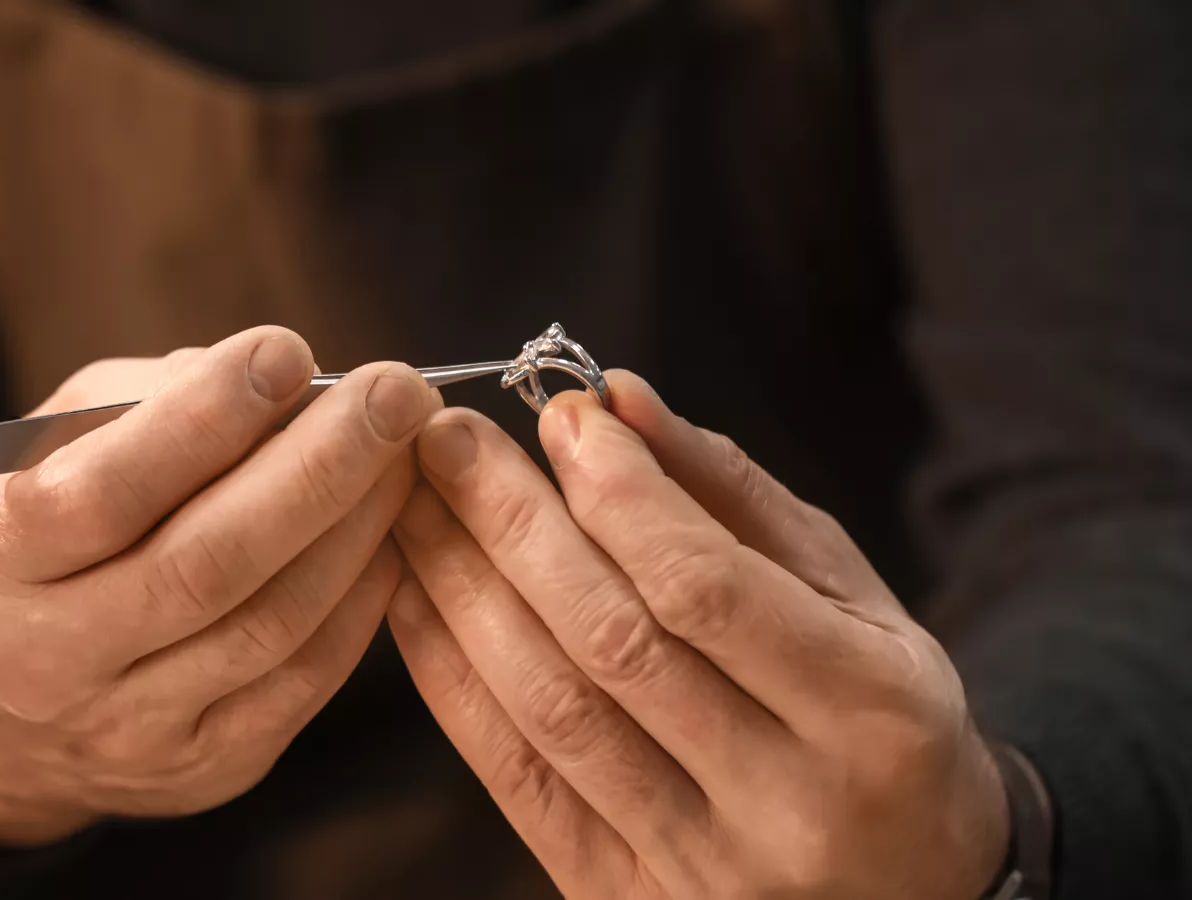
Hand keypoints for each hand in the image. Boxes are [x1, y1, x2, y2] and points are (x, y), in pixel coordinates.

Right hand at [0, 327, 437, 845]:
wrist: (4, 711)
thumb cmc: (42, 533)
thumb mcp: (42, 450)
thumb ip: (145, 404)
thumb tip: (282, 380)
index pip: (98, 491)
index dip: (201, 419)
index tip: (285, 351)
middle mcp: (47, 661)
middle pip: (204, 566)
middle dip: (317, 468)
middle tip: (394, 393)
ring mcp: (131, 730)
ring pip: (270, 626)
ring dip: (357, 527)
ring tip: (407, 453)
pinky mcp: (206, 767)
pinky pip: (307, 679)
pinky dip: (361, 597)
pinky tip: (390, 533)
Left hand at [388, 371, 1008, 898]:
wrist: (905, 891)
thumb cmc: (881, 721)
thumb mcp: (853, 599)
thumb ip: (736, 498)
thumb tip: (621, 402)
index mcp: (869, 714)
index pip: (704, 586)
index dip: (616, 494)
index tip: (557, 417)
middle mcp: (785, 805)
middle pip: (610, 641)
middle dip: (510, 523)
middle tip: (444, 438)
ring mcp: (702, 870)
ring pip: (550, 710)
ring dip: (462, 590)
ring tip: (411, 501)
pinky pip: (518, 780)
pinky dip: (453, 680)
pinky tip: (413, 597)